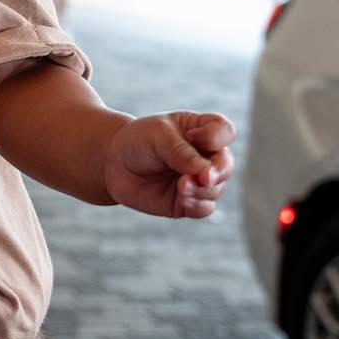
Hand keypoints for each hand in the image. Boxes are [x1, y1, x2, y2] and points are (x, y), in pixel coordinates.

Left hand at [103, 112, 234, 218]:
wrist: (112, 163)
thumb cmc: (138, 141)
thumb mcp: (159, 137)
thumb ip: (183, 153)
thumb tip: (207, 175)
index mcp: (201, 130)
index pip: (224, 131)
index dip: (216, 137)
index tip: (193, 137)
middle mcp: (205, 156)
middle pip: (226, 164)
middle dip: (218, 171)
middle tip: (204, 177)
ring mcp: (197, 180)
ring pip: (216, 189)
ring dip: (202, 190)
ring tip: (181, 186)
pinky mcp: (186, 202)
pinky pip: (204, 208)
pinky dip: (197, 205)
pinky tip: (183, 200)